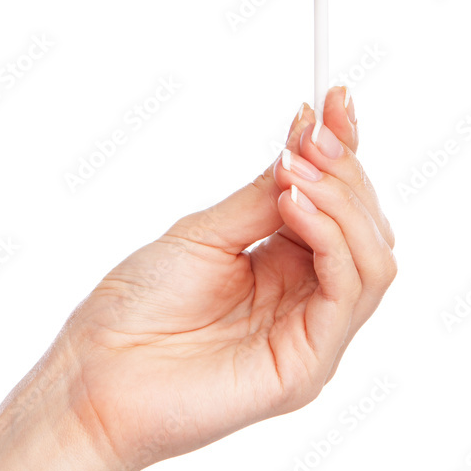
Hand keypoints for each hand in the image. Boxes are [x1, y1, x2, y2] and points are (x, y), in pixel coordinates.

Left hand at [57, 87, 396, 470]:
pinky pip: (350, 291)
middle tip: (310, 137)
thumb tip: (307, 140)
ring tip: (294, 174)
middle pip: (368, 227)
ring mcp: (314, 334)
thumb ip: (262, 196)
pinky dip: (333, 240)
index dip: (345, 152)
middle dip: (347, 172)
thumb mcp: (204, 232)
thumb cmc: (137, 307)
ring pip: (374, 257)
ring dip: (343, 202)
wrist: (96, 372)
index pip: (339, 206)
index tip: (336, 98)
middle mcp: (308, 300)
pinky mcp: (309, 365)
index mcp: (285, 268)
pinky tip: (295, 207)